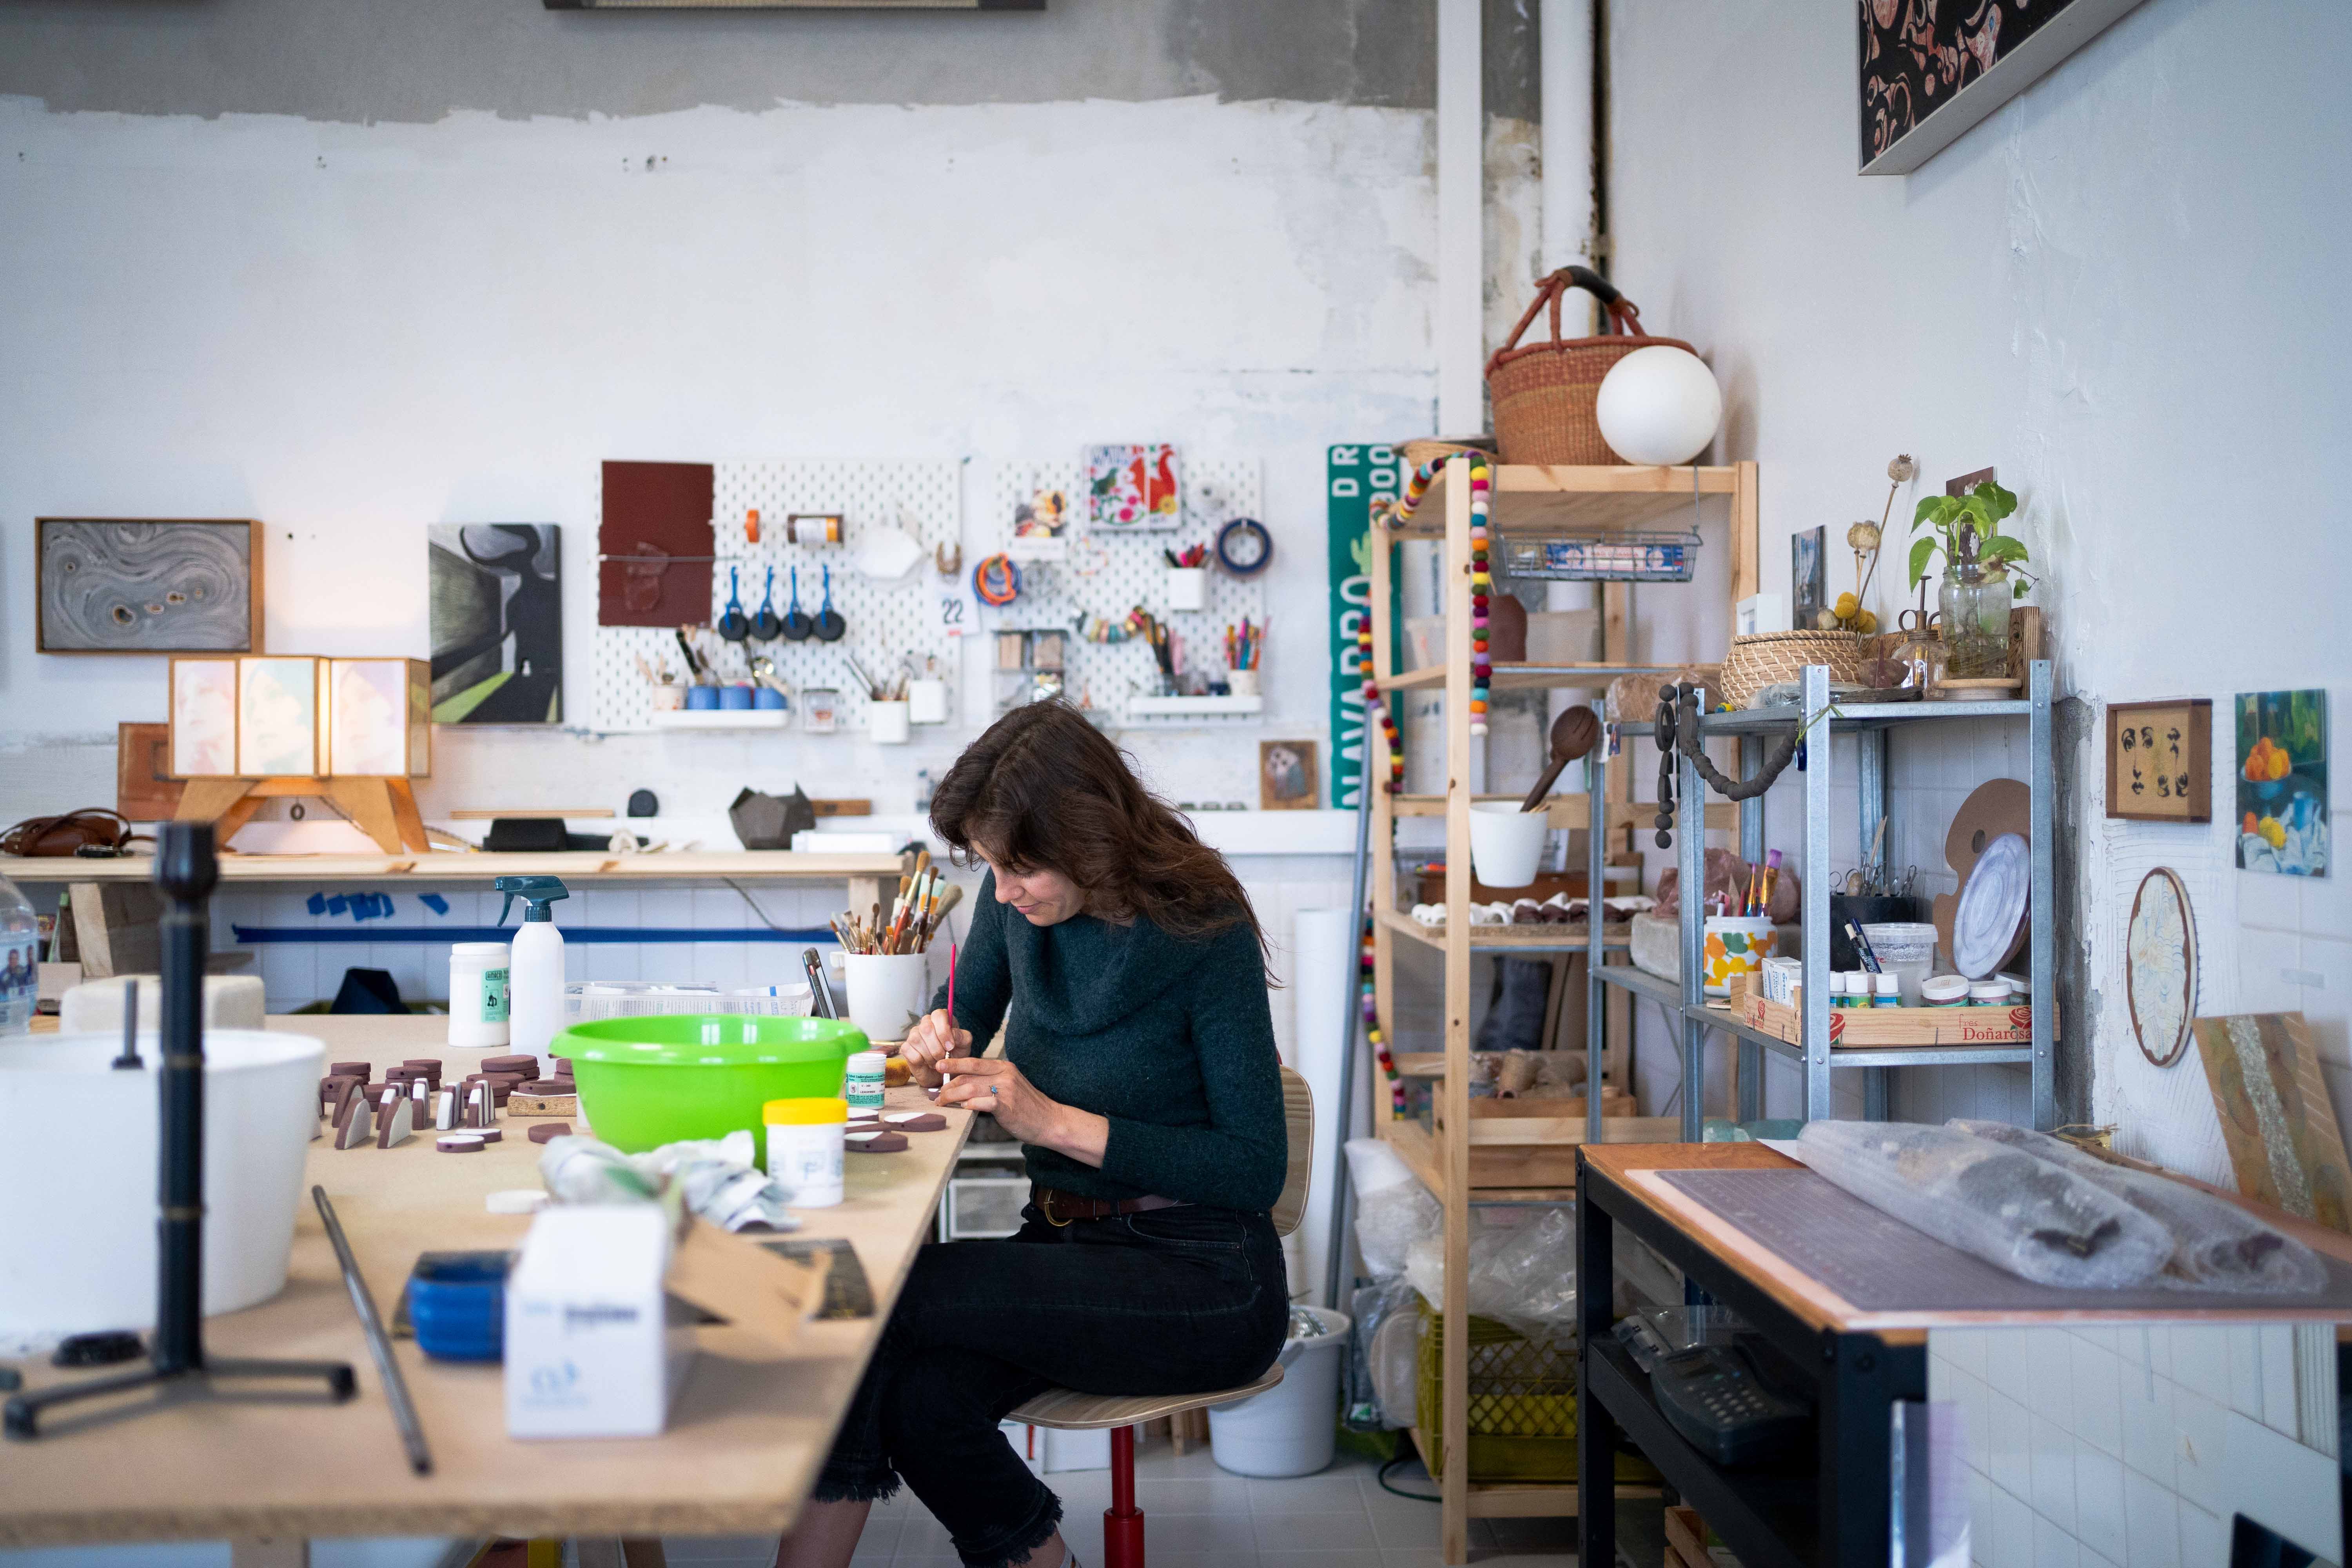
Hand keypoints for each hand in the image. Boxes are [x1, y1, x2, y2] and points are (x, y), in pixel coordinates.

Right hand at [900, 1009, 968, 1089]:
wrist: (943, 1072)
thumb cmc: (955, 1056)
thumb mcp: (964, 1046)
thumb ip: (962, 1037)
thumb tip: (952, 1033)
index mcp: (941, 1018)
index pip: (938, 1015)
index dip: (944, 1031)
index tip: (950, 1046)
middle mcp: (926, 1023)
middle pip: (926, 1028)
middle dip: (937, 1047)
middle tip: (943, 1057)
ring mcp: (914, 1034)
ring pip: (916, 1039)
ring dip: (929, 1055)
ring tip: (936, 1061)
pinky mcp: (906, 1046)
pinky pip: (908, 1050)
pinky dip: (919, 1060)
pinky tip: (925, 1062)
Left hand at [936, 1056, 1101, 1156]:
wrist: (1050, 1120)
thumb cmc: (1028, 1105)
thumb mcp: (1010, 1085)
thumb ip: (991, 1081)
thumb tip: (965, 1084)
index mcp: (1004, 1067)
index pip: (973, 1061)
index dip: (954, 1063)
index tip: (938, 1065)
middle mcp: (1005, 1074)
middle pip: (968, 1074)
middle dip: (948, 1084)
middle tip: (937, 1093)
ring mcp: (1006, 1090)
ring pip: (970, 1088)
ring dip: (952, 1096)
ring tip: (943, 1103)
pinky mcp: (1007, 1107)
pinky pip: (982, 1103)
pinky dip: (970, 1105)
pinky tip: (963, 1108)